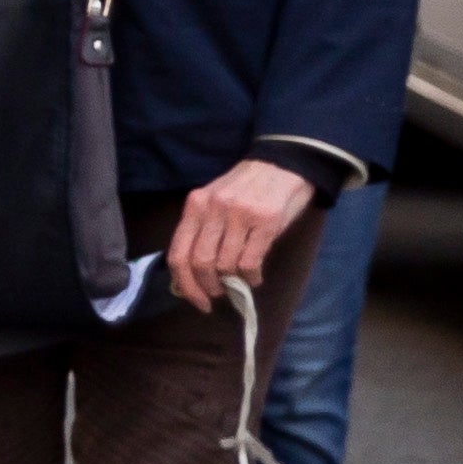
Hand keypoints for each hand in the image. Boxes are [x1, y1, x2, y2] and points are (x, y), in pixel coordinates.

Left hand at [161, 156, 315, 311]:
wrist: (283, 163)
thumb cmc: (247, 187)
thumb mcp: (215, 201)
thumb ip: (203, 229)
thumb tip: (194, 272)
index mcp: (195, 205)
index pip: (179, 253)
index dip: (184, 283)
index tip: (195, 300)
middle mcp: (213, 209)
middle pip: (200, 263)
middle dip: (207, 287)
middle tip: (218, 294)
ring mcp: (239, 215)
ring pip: (226, 264)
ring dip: (233, 282)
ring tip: (240, 282)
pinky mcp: (266, 222)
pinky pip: (251, 261)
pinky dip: (251, 277)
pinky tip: (254, 277)